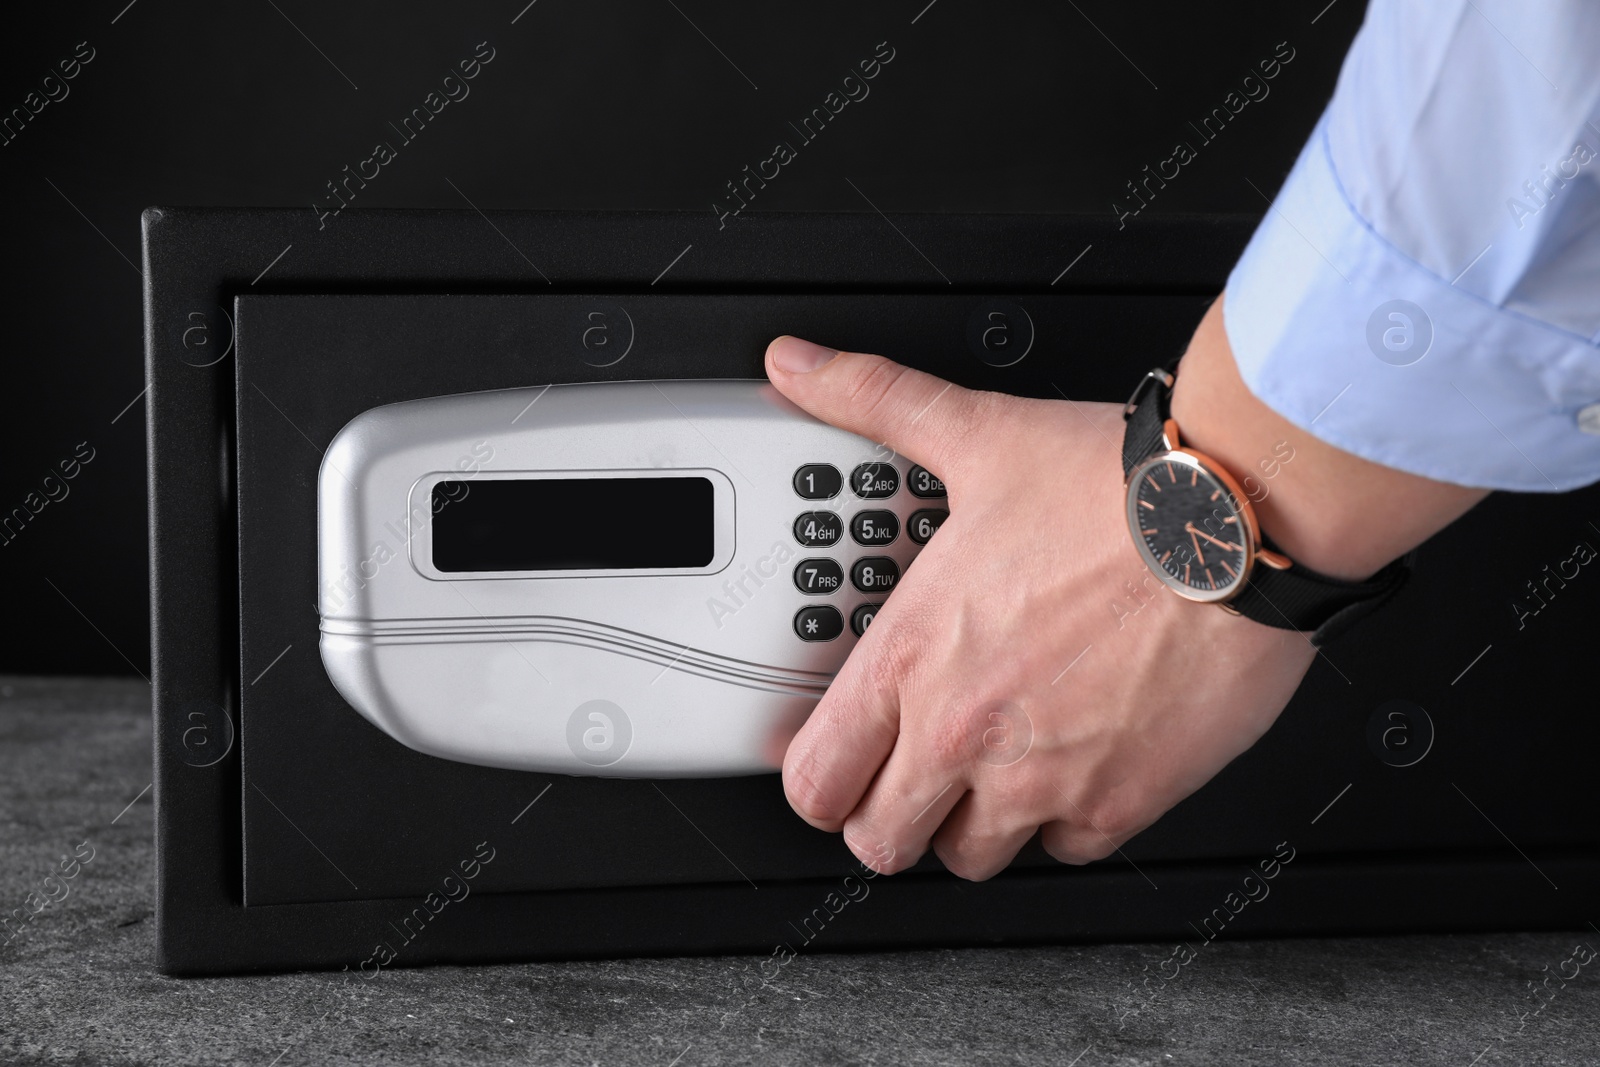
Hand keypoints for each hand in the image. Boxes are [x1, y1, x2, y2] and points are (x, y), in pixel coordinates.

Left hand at [763, 334, 1318, 878]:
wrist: (1236, 521)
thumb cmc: (1114, 489)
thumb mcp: (976, 435)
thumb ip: (874, 401)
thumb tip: (800, 365)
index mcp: (913, 654)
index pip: (817, 777)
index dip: (820, 779)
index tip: (838, 761)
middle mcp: (965, 730)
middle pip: (880, 840)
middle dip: (888, 814)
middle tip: (912, 773)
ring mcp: (1041, 777)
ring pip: (968, 857)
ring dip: (973, 821)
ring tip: (994, 763)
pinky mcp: (1119, 801)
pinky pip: (1066, 849)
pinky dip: (1065, 818)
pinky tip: (1073, 759)